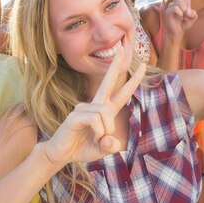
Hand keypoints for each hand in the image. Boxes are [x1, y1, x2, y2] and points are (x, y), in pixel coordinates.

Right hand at [43, 46, 145, 165]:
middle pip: (107, 81)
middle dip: (116, 65)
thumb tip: (110, 139)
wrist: (61, 154)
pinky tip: (93, 137)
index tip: (142, 66)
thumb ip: (111, 146)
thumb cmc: (81, 148)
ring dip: (107, 129)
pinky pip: (95, 120)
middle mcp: (94, 105)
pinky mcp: (75, 115)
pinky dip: (98, 131)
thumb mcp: (102, 150)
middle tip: (124, 48)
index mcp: (104, 110)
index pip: (121, 92)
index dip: (133, 80)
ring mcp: (83, 108)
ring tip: (99, 139)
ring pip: (105, 112)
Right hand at [163, 0, 197, 35]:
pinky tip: (178, 19)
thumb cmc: (184, 23)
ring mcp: (173, 4)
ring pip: (181, 4)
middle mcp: (178, 0)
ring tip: (183, 19)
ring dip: (185, 13)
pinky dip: (181, 16)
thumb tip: (187, 11)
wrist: (176, 32)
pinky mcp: (169, 10)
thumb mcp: (193, 18)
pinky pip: (178, 10)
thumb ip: (193, 14)